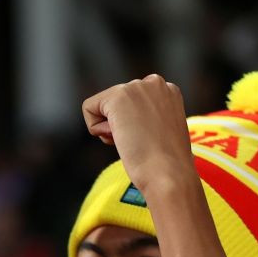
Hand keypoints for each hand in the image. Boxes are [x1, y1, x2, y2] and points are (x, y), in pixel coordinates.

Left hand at [81, 75, 199, 194]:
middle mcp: (154, 82)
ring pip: (102, 107)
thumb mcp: (163, 131)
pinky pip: (88, 109)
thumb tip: (129, 123)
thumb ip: (148, 119)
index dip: (135, 126)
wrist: (168, 174)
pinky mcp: (117, 96)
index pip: (133, 104)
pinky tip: (118, 138)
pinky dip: (96, 129)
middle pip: (116, 104)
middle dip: (122, 126)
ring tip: (133, 141)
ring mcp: (136, 87)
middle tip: (141, 143)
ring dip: (111, 129)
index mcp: (169, 91)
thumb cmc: (167, 164)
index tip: (150, 140)